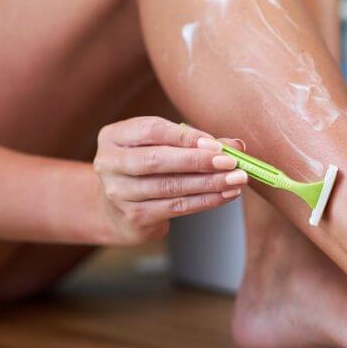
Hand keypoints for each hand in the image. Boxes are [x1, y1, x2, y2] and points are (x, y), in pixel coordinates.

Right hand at [93, 116, 246, 244]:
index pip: (151, 130)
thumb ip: (197, 142)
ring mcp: (119, 192)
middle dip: (198, 161)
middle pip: (157, 160)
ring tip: (235, 180)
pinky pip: (176, 207)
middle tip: (230, 163)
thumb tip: (236, 145)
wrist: (120, 209)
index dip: (186, 137)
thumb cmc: (149, 168)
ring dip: (208, 183)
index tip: (217, 144)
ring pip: (170, 186)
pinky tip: (225, 195)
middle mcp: (110, 163)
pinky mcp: (134, 216)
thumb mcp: (163, 147)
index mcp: (114, 137)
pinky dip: (205, 201)